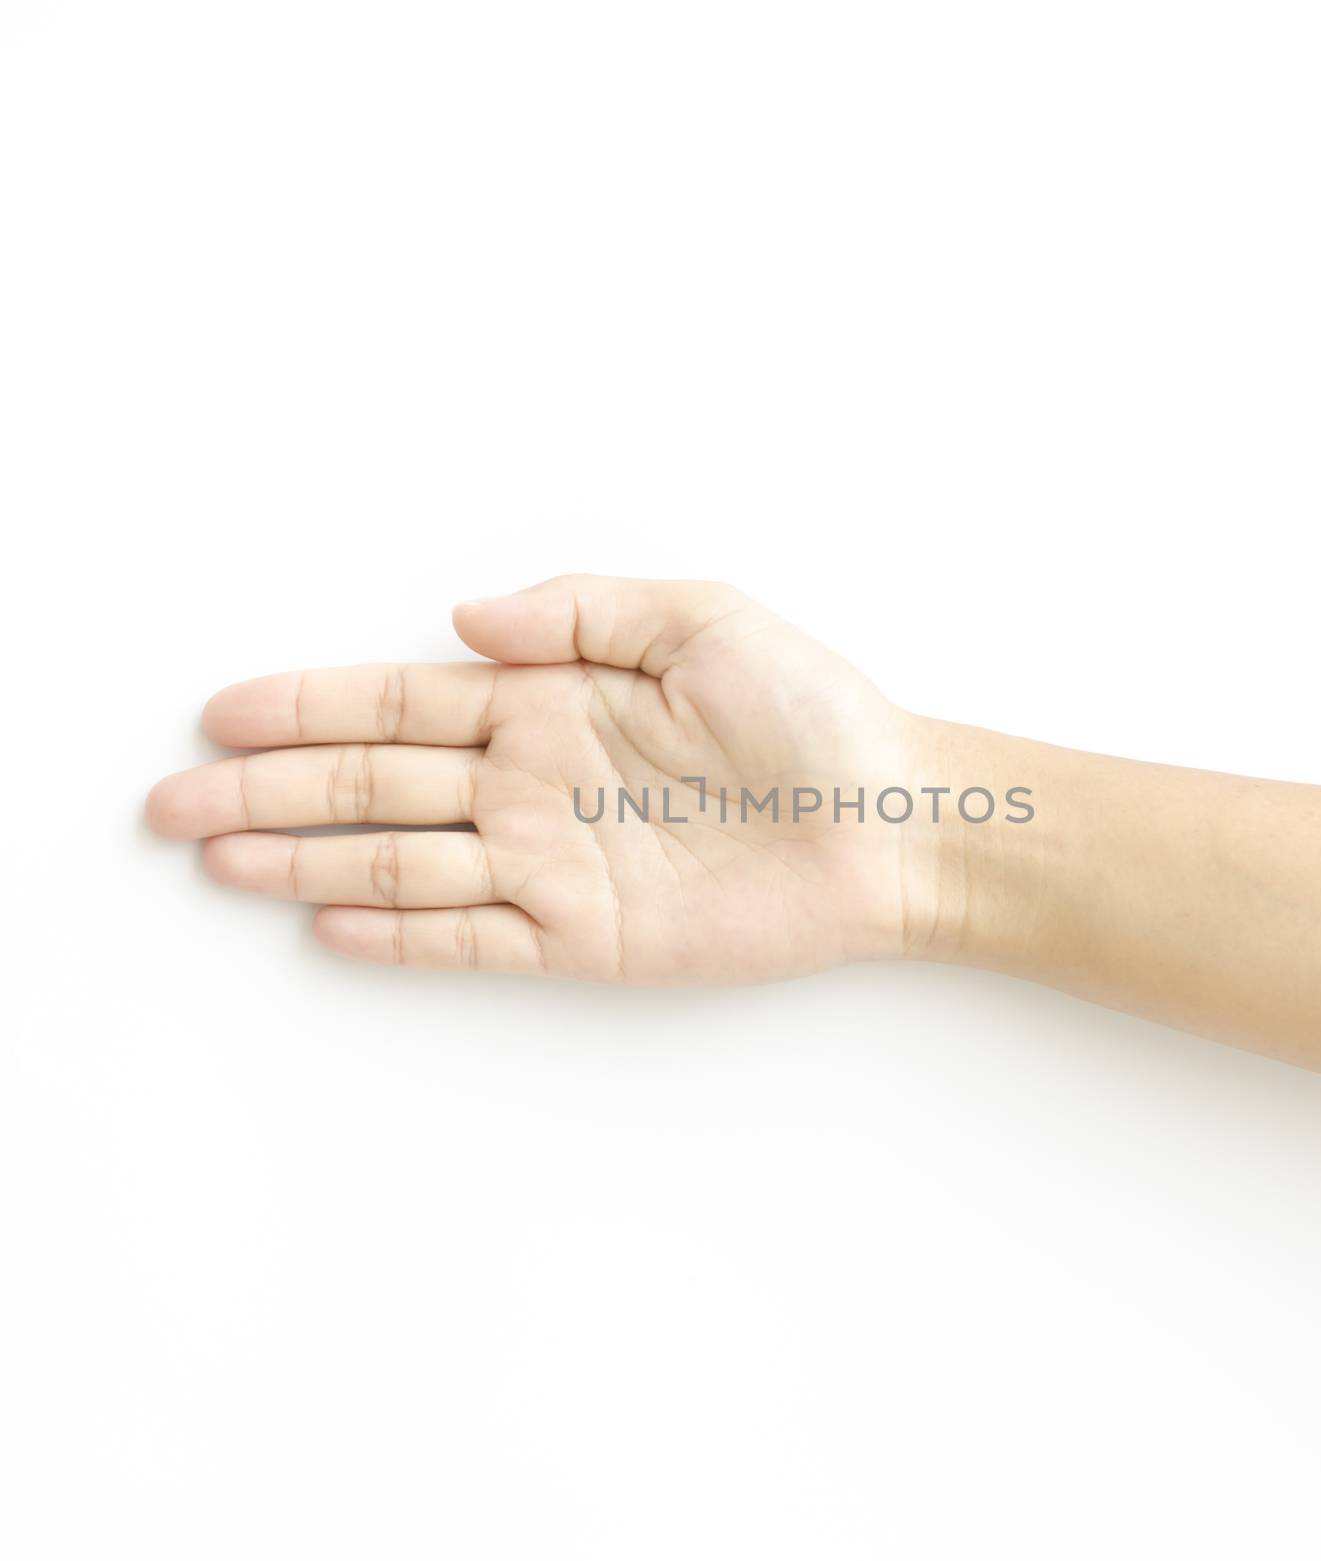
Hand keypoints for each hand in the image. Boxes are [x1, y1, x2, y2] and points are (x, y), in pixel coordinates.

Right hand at [148, 576, 927, 982]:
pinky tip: (330, 928)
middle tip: (177, 800)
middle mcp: (536, 781)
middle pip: (377, 785)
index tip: (227, 711)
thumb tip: (466, 618)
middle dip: (275, 791)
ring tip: (220, 859)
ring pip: (404, 862)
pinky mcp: (589, 935)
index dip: (312, 706)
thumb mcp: (702, 619)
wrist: (891, 820)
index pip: (404, 702)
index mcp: (554, 701)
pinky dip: (402, 934)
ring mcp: (554, 862)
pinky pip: (475, 937)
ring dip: (309, 864)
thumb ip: (579, 612)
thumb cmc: (813, 713)